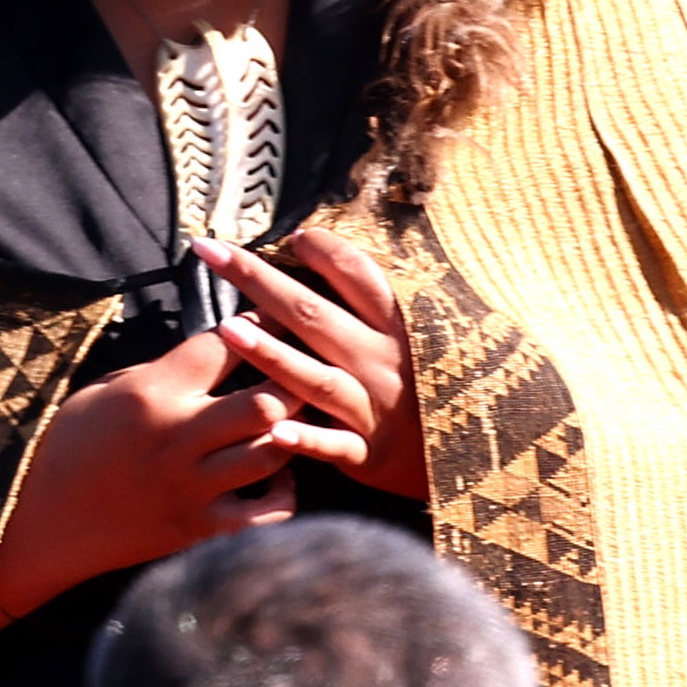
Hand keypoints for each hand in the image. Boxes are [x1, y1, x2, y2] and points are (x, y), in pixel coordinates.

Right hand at [0, 329, 296, 628]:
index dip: (259, 322)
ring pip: (274, 453)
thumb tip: (219, 349)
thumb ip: (165, 371)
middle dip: (294, 380)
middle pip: (266, 401)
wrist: (38, 523)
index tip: (277, 316)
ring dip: (296, 433)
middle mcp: (178, 438)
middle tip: (307, 369)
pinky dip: (284, 493)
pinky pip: (267, 515)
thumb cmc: (69, 445)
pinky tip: (278, 477)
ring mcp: (192, 489)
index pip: (225, 344)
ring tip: (300, 418)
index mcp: (153, 393)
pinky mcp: (198, 530)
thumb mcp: (105, 389)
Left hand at [192, 228, 428, 501]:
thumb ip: (377, 296)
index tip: (291, 234)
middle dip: (259, 280)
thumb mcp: (423, 331)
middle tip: (213, 251)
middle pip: (314, 314)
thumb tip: (319, 243)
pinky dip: (307, 440)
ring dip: (271, 355)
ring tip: (226, 330)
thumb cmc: (435, 381)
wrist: (474, 450)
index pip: (356, 273)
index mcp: (398, 323)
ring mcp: (373, 406)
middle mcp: (382, 359)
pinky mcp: (368, 452)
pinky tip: (275, 432)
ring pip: (315, 378)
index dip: (322, 249)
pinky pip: (334, 446)